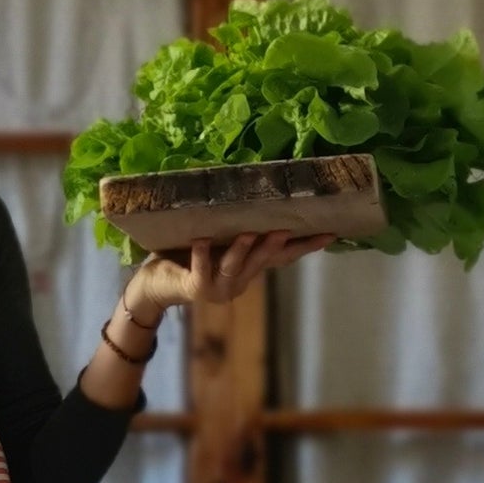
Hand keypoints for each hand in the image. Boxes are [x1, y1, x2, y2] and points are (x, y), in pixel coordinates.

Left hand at [130, 228, 334, 315]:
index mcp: (246, 270)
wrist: (153, 288)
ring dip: (244, 250)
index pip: (282, 258)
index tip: (330, 233)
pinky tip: (202, 241)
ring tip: (251, 233)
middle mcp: (236, 282)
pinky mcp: (194, 289)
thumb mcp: (217, 242)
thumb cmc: (184, 258)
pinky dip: (202, 255)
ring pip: (234, 267)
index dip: (305, 247)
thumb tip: (255, 194)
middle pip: (263, 262)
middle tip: (289, 228)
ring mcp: (217, 288)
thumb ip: (235, 229)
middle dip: (276, 246)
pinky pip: (200, 270)